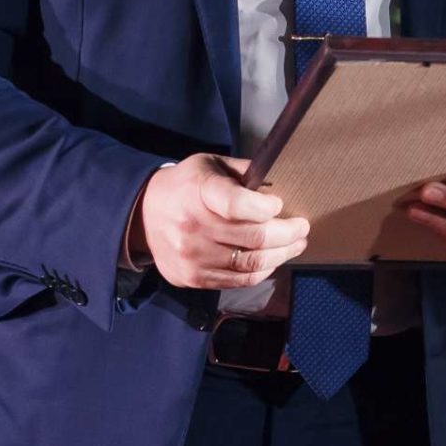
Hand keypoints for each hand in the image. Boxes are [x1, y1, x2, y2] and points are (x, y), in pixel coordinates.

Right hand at [131, 154, 310, 288]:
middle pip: (254, 238)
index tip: (280, 204)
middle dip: (288, 234)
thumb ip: (245, 172)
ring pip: (251, 263)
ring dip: (282, 254)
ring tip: (296, 245)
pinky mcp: (192, 278)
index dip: (266, 207)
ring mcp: (191, 257)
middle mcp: (193, 227)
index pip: (238, 204)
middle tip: (302, 228)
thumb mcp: (211, 165)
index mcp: (198, 192)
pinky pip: (238, 280)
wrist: (142, 215)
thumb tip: (279, 186)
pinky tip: (273, 259)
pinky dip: (262, 271)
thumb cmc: (186, 185)